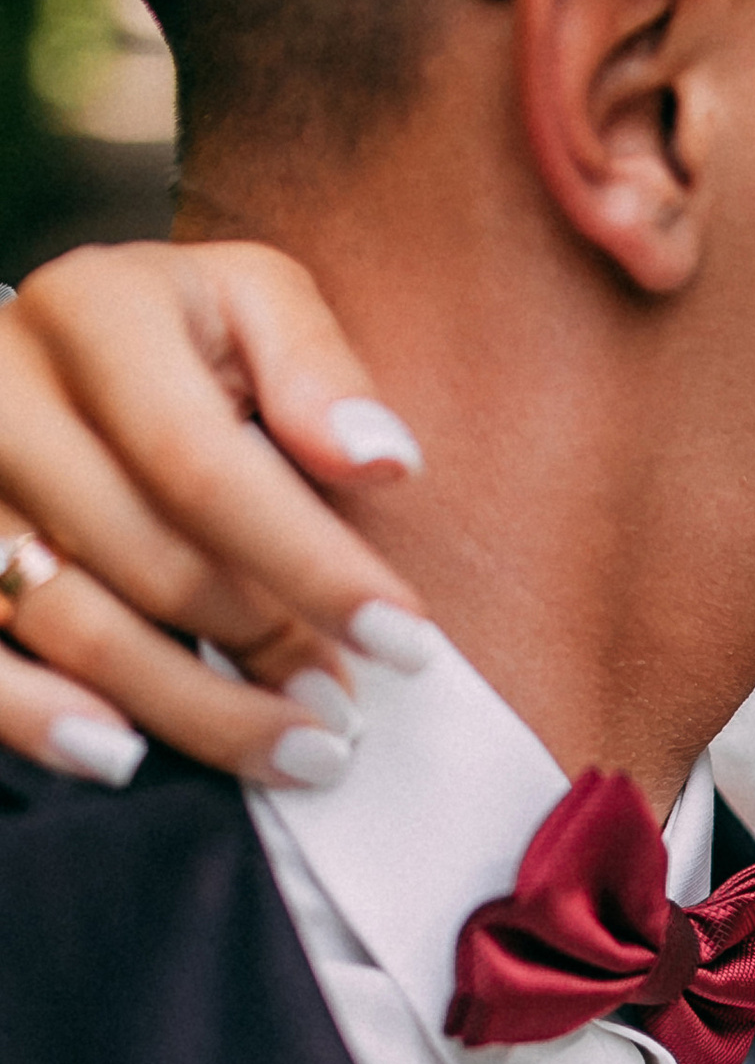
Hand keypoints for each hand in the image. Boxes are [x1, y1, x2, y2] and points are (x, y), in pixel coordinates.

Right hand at [0, 241, 434, 790]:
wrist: (43, 349)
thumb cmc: (174, 336)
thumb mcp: (253, 305)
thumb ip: (317, 369)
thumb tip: (385, 460)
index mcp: (93, 310)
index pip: (202, 463)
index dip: (310, 564)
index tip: (405, 639)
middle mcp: (1, 392)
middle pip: (147, 558)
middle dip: (265, 645)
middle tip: (345, 708)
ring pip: (75, 626)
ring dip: (198, 710)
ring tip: (296, 749)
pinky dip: (44, 723)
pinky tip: (126, 758)